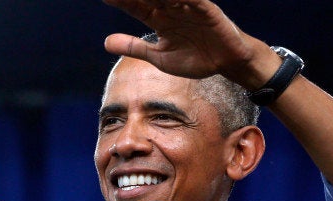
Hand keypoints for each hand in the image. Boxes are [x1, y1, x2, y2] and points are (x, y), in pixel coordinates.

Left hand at [102, 0, 278, 87]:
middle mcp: (171, 8)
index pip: (135, 6)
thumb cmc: (195, 58)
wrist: (227, 63)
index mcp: (159, 19)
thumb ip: (134, 47)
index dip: (120, 1)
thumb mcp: (159, 57)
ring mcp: (188, 7)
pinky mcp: (206, 8)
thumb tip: (105, 42)